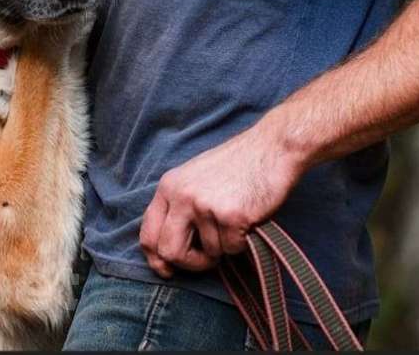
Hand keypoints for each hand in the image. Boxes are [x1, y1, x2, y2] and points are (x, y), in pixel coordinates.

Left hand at [138, 123, 304, 276]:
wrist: (271, 149)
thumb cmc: (235, 167)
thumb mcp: (193, 180)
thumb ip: (177, 208)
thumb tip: (165, 253)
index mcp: (167, 187)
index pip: (147, 234)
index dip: (156, 259)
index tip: (167, 270)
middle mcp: (180, 195)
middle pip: (169, 251)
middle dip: (189, 264)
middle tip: (207, 261)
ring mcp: (203, 205)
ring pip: (208, 253)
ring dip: (224, 247)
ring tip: (234, 222)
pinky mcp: (230, 215)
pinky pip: (231, 249)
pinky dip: (242, 242)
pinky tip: (247, 220)